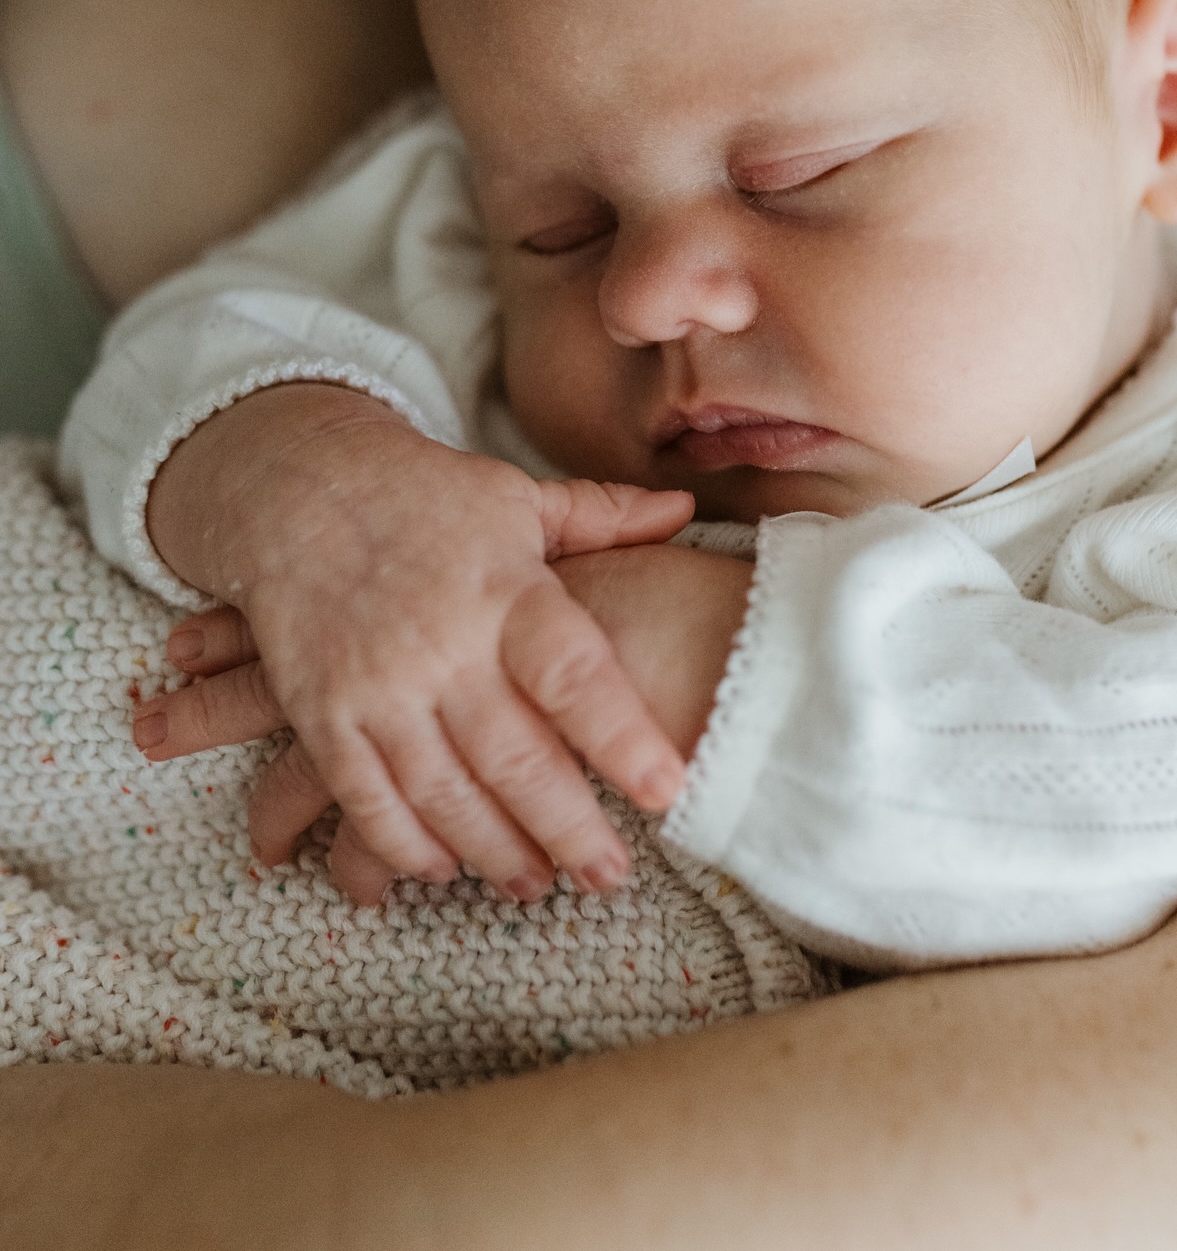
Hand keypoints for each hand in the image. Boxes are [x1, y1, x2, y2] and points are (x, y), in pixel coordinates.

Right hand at [135, 383, 694, 898]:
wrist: (295, 488)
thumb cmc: (423, 496)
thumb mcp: (516, 498)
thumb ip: (600, 519)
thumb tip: (684, 513)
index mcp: (506, 590)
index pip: (573, 673)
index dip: (622, 735)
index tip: (668, 789)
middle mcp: (444, 645)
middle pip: (514, 758)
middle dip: (568, 828)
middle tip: (609, 876)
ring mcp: (378, 686)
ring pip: (443, 794)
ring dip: (493, 851)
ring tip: (536, 885)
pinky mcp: (322, 714)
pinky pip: (365, 799)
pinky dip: (404, 845)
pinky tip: (442, 869)